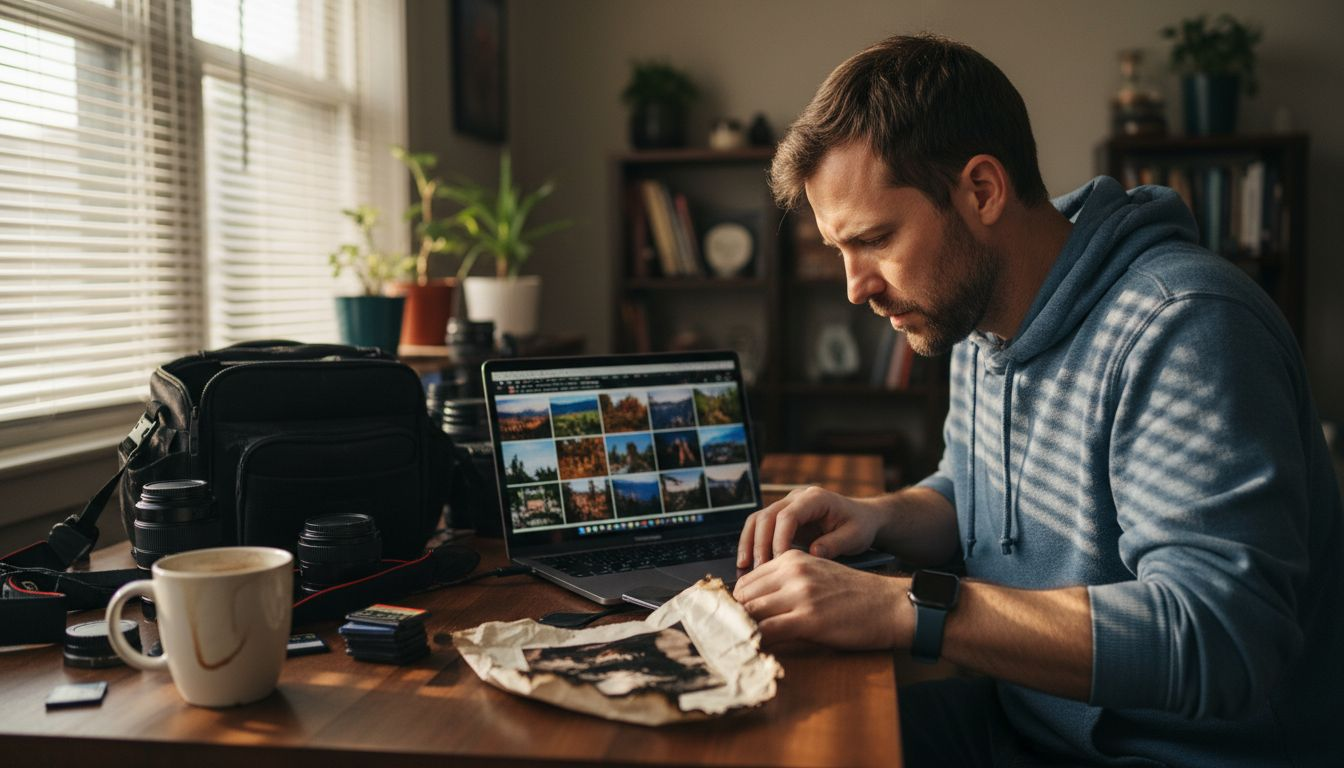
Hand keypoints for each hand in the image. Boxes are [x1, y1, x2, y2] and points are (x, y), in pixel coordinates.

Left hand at [733, 550, 910, 648]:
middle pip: (743, 596)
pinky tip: (755, 651)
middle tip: (729, 636)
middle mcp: (793, 571)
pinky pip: (768, 632)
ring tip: (738, 646)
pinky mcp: (808, 619)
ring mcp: (800, 594)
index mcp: (792, 559)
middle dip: (733, 617)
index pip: (746, 580)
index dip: (737, 603)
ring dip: (741, 631)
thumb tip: (754, 604)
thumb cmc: (855, 595)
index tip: (733, 620)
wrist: (890, 606)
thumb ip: (787, 583)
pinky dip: (756, 642)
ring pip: (751, 613)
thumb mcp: (817, 575)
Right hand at [736, 485, 881, 568]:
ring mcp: (786, 506)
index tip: (779, 562)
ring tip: (745, 569)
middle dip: (759, 544)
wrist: (862, 518)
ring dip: (749, 544)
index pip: (787, 516)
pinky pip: (760, 528)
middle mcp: (795, 498)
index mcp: (814, 498)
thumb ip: (835, 544)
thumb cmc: (860, 526)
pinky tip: (749, 565)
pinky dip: (752, 545)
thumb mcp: (855, 536)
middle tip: (758, 570)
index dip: (779, 539)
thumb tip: (811, 555)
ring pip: (757, 520)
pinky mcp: (781, 519)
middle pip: (766, 516)